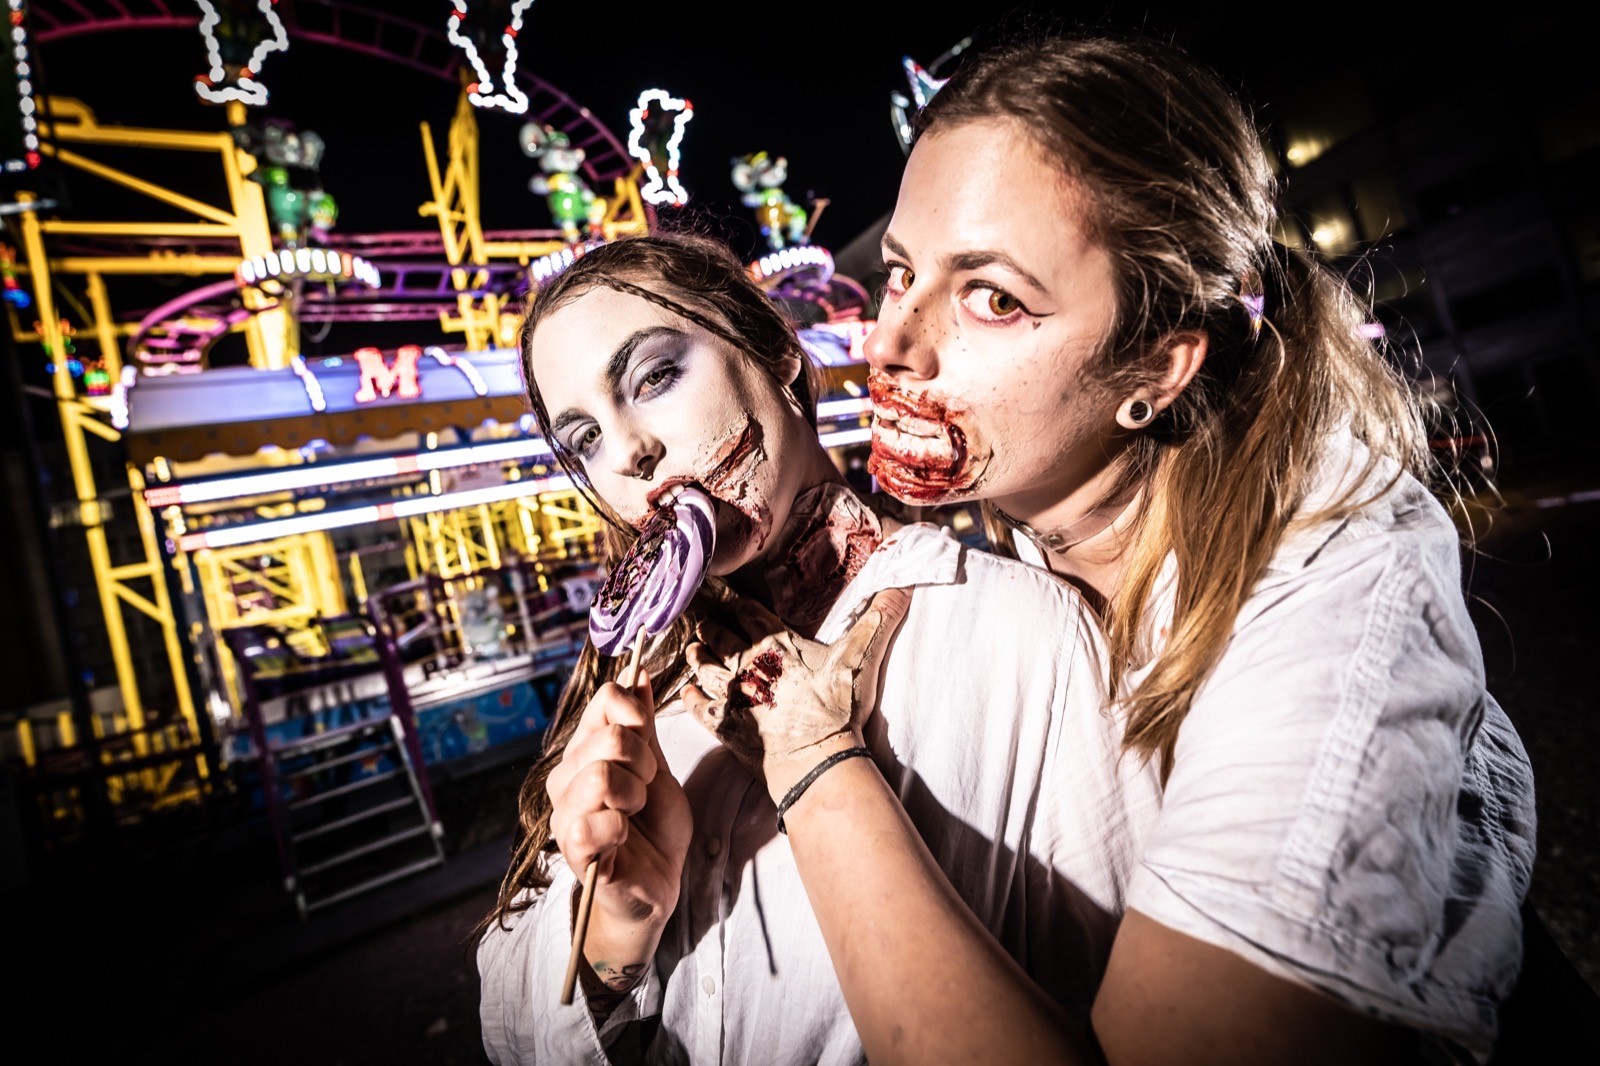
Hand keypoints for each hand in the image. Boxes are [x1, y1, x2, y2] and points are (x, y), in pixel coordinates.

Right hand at [546, 674, 692, 940]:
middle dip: (643, 762)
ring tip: (634, 814)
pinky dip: (620, 829)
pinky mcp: (570, 847)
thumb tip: (637, 672)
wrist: (660, 881)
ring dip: (633, 796)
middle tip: (645, 788)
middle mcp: (567, 775)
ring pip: (599, 776)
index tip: (648, 739)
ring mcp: (564, 811)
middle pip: (608, 737)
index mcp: (586, 749)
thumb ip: (643, 725)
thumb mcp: (657, 767)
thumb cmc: (656, 826)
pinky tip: (622, 839)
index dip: (636, 712)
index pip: (604, 699)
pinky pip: (594, 822)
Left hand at [682, 587, 911, 802]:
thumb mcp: (861, 657)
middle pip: (719, 638)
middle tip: (703, 622)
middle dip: (711, 628)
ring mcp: (731, 694)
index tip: (729, 598)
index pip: (749, 613)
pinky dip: (690, 698)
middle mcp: (746, 663)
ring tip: (692, 649)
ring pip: (703, 668)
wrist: (815, 758)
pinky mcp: (724, 724)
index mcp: (774, 643)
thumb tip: (903, 585)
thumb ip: (880, 617)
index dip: (737, 604)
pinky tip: (686, 694)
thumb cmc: (836, 708)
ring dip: (696, 657)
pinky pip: (698, 707)